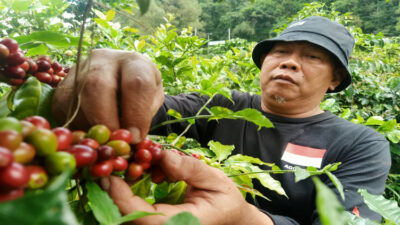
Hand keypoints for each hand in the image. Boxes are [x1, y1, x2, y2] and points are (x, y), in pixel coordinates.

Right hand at [51, 49, 163, 142]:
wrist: (118, 81)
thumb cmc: (139, 94)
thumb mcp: (152, 100)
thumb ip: (144, 115)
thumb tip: (130, 137)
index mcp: (133, 62)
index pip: (136, 83)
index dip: (136, 113)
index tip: (136, 137)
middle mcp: (102, 61)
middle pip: (97, 86)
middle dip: (106, 120)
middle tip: (114, 143)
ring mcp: (77, 73)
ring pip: (77, 103)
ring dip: (91, 129)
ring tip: (105, 140)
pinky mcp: (61, 92)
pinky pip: (66, 115)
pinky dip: (79, 131)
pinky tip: (92, 135)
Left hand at [101, 151, 273, 224]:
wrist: (230, 218)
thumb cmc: (225, 200)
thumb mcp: (215, 180)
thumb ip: (191, 169)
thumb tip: (164, 157)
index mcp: (181, 223)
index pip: (144, 217)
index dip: (121, 198)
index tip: (109, 176)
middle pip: (128, 219)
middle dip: (113, 193)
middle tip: (106, 165)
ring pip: (128, 216)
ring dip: (118, 192)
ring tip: (119, 165)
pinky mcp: (156, 223)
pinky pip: (134, 212)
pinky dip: (126, 194)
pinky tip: (134, 172)